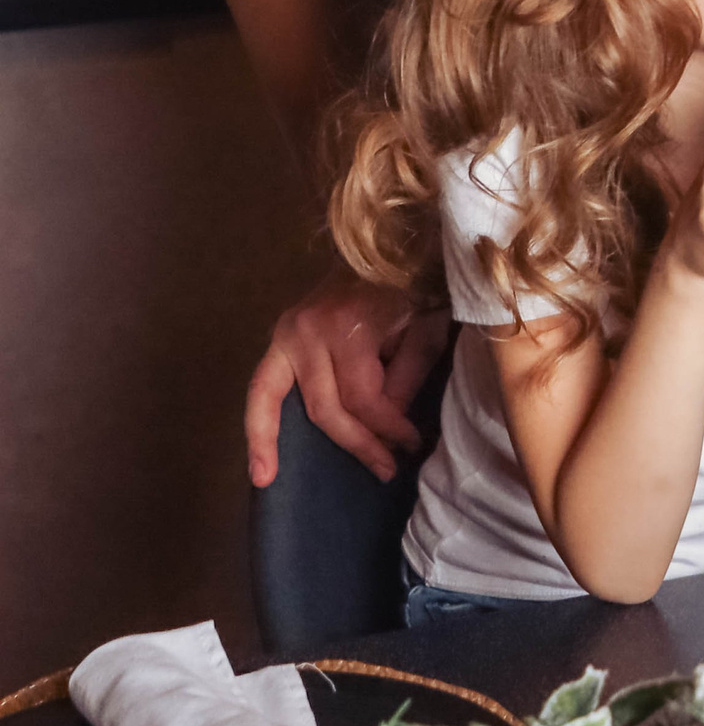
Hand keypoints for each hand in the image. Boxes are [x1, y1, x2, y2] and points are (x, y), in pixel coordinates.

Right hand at [244, 270, 450, 485]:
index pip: (363, 397)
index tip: (411, 443)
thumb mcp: (425, 331)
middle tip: (386, 469)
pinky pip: (260, 387)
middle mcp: (308, 330)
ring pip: (277, 401)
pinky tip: (258, 463)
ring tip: (270, 479)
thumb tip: (386, 427)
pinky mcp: (279, 337)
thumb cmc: (416, 288)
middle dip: (358, 442)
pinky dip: (255, 425)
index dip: (387, 427)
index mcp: (348, 325)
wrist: (392, 245)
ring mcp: (286, 332)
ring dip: (278, 443)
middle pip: (326, 406)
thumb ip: (405, 379)